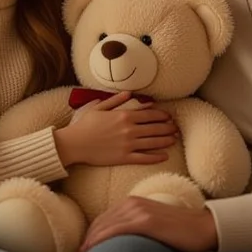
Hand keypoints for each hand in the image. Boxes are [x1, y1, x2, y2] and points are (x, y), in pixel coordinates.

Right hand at [53, 92, 178, 166]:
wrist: (75, 143)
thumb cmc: (85, 125)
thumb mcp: (99, 107)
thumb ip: (116, 100)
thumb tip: (129, 93)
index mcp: (124, 116)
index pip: (149, 114)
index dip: (162, 115)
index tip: (169, 116)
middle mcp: (129, 129)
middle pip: (155, 128)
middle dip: (168, 128)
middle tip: (176, 128)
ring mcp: (128, 144)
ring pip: (153, 142)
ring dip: (166, 141)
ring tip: (174, 140)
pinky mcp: (124, 157)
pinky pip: (144, 158)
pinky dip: (156, 157)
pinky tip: (164, 156)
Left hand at [79, 197, 218, 251]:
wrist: (205, 227)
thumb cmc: (181, 231)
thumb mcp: (154, 225)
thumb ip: (136, 229)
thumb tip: (122, 245)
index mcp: (132, 203)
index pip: (103, 220)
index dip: (90, 236)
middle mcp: (132, 204)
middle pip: (100, 223)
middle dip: (86, 241)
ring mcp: (138, 211)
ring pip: (104, 227)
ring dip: (89, 243)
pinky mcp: (145, 221)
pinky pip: (115, 230)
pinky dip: (99, 241)